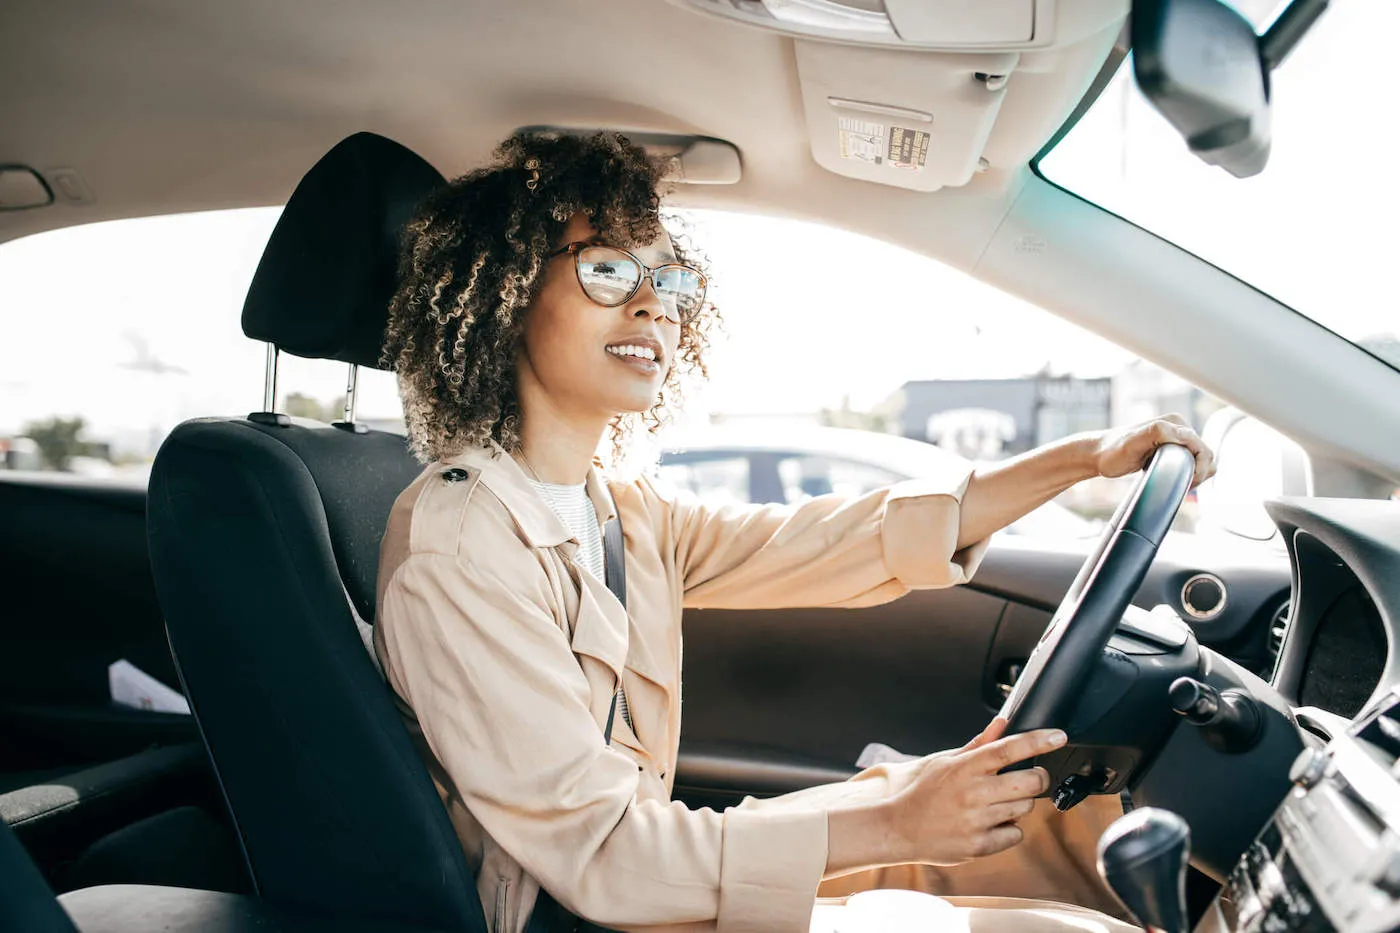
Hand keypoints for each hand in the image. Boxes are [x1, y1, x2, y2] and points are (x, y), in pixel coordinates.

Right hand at [886, 718, 1065, 865]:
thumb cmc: (923, 792)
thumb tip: (1002, 723)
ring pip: (1025, 808)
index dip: (1038, 741)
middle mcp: (973, 793)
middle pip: (1030, 782)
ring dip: (1019, 804)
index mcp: (965, 767)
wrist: (899, 828)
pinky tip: (990, 824)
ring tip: (996, 804)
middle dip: (1038, 778)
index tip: (1058, 736)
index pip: (1008, 749)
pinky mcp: (979, 845)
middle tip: (1030, 778)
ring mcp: (977, 820)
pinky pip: (1015, 834)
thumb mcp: (945, 761)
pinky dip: (1009, 828)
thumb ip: (978, 744)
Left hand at [1093, 414, 1216, 486]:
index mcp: (1175, 423)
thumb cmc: (1113, 451)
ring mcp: (1175, 439)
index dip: (1200, 468)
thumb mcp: (1134, 442)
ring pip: (1201, 459)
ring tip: (1179, 484)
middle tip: (1182, 486)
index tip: (1188, 483)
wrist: (1099, 455)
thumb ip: (1158, 433)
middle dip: (1200, 472)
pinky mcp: (1171, 449)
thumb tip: (1183, 432)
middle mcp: (1178, 428)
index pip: (1202, 447)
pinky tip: (1176, 481)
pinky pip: (1191, 462)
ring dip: (1196, 474)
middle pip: (1205, 454)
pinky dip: (1190, 473)